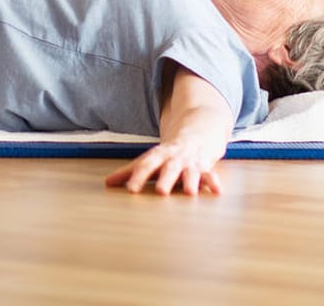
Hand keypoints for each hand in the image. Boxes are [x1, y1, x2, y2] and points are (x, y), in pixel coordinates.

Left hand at [104, 135, 224, 196]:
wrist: (196, 131)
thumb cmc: (169, 152)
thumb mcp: (150, 159)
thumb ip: (129, 172)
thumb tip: (107, 183)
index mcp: (158, 156)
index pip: (146, 166)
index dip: (138, 177)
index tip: (131, 190)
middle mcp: (174, 158)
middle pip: (169, 168)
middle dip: (165, 179)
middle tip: (160, 192)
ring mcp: (190, 162)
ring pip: (190, 171)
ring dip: (190, 181)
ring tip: (189, 192)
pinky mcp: (205, 166)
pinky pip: (210, 174)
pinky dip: (213, 182)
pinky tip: (216, 192)